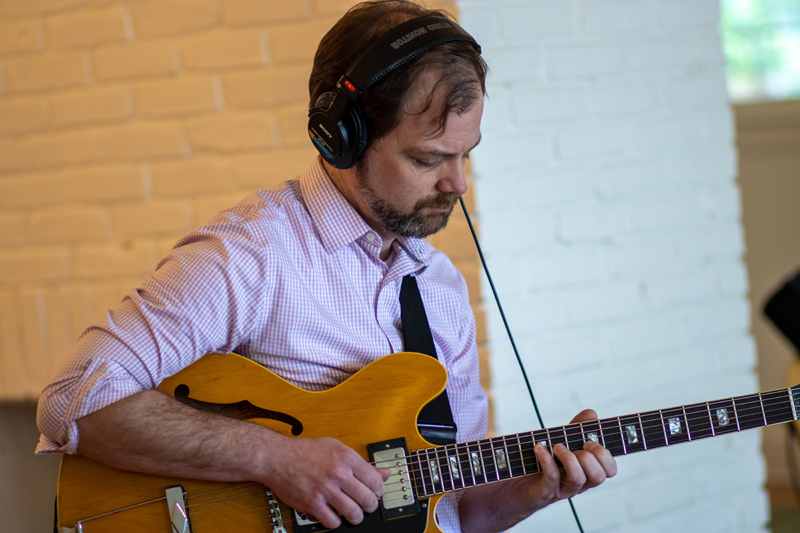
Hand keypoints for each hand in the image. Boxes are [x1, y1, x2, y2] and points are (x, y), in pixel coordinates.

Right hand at [259, 435, 390, 528]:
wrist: (278, 457)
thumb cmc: (306, 451)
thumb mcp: (337, 448)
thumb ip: (362, 462)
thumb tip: (384, 471)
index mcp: (347, 458)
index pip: (376, 480)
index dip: (379, 490)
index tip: (375, 492)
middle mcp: (338, 473)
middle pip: (368, 500)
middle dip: (370, 506)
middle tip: (366, 505)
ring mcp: (325, 489)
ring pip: (353, 513)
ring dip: (356, 517)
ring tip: (352, 513)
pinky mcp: (312, 503)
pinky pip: (333, 521)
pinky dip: (336, 521)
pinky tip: (333, 514)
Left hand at [507, 409, 616, 516]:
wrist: (519, 485)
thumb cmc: (545, 462)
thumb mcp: (562, 441)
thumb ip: (578, 428)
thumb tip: (592, 414)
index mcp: (587, 471)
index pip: (610, 470)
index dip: (605, 455)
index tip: (589, 441)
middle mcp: (580, 483)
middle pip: (599, 477)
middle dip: (591, 457)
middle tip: (578, 446)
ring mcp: (563, 489)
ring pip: (578, 479)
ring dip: (569, 458)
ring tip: (557, 446)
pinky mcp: (546, 492)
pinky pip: (552, 478)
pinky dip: (547, 461)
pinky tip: (539, 448)